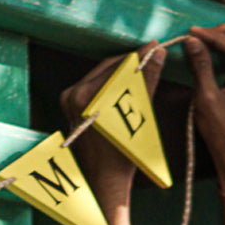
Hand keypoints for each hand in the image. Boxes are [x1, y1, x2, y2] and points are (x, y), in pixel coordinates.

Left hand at [60, 42, 164, 200]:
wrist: (105, 177)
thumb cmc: (123, 152)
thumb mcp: (139, 114)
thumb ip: (146, 80)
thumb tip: (155, 53)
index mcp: (84, 96)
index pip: (116, 66)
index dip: (137, 56)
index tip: (154, 46)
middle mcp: (72, 95)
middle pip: (107, 69)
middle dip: (130, 63)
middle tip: (152, 54)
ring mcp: (69, 101)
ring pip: (101, 77)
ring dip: (122, 72)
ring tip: (145, 68)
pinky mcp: (71, 107)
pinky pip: (95, 87)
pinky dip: (112, 84)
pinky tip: (129, 84)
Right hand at [185, 23, 224, 189]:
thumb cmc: (219, 129)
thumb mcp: (206, 98)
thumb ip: (201, 67)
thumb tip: (191, 41)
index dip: (213, 36)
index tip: (191, 32)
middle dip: (220, 31)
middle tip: (196, 35)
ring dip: (222, 36)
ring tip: (199, 40)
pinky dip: (224, 45)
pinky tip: (208, 48)